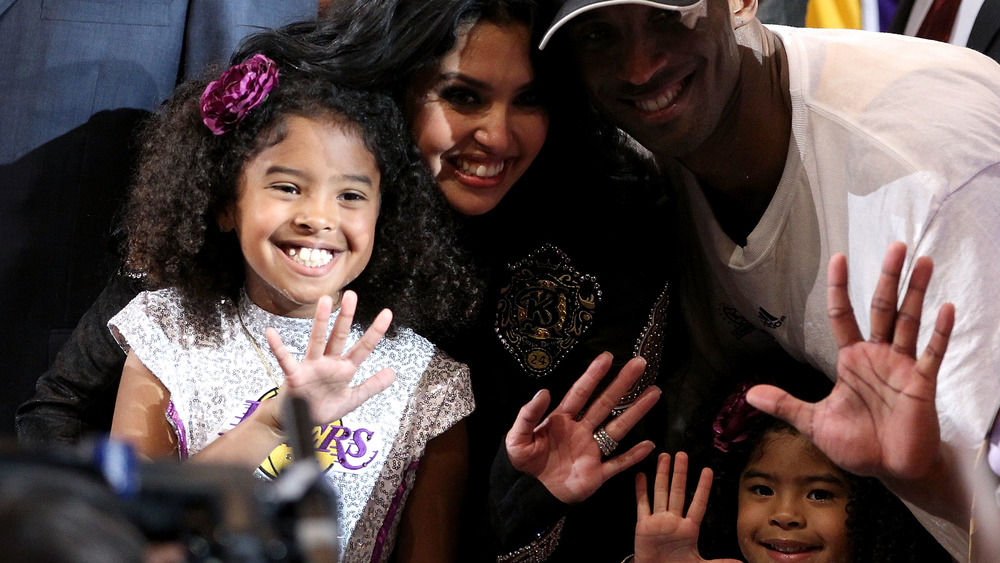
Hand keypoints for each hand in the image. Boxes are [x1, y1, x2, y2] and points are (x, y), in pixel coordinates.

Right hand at [266, 290, 396, 427]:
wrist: (299, 423)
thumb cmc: (323, 407)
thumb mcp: (352, 399)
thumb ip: (372, 386)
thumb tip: (393, 372)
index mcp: (344, 368)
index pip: (363, 347)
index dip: (375, 332)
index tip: (387, 314)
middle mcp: (328, 363)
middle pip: (339, 336)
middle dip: (345, 316)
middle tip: (351, 295)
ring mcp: (311, 367)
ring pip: (317, 340)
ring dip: (320, 321)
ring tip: (324, 301)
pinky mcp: (294, 375)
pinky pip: (285, 359)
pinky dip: (278, 347)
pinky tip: (272, 333)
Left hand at [505, 352, 659, 503]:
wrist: (530, 494)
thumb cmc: (524, 464)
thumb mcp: (517, 438)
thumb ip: (528, 415)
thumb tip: (543, 392)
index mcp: (561, 420)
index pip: (580, 393)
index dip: (592, 375)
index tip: (606, 357)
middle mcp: (581, 431)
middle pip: (605, 403)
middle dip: (622, 384)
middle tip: (639, 363)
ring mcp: (591, 451)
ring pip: (618, 428)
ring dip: (636, 411)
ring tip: (654, 392)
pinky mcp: (597, 474)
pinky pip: (618, 464)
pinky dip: (633, 456)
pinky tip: (649, 445)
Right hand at [635, 452, 736, 562]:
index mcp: (689, 529)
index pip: (698, 503)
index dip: (703, 488)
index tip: (707, 471)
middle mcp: (674, 521)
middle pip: (678, 492)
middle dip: (680, 473)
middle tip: (682, 455)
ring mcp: (658, 521)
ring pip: (661, 493)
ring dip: (662, 475)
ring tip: (664, 457)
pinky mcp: (644, 525)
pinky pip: (643, 504)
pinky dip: (641, 490)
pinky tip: (641, 476)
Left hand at [747, 242, 953, 482]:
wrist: (889, 469)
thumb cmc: (857, 444)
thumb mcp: (814, 422)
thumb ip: (785, 405)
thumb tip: (749, 395)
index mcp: (851, 359)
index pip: (844, 315)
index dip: (841, 288)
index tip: (839, 257)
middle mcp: (878, 356)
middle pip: (883, 308)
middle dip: (889, 278)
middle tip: (897, 246)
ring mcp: (902, 366)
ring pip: (909, 321)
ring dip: (917, 293)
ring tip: (923, 262)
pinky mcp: (922, 383)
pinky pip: (932, 353)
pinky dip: (940, 332)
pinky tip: (947, 309)